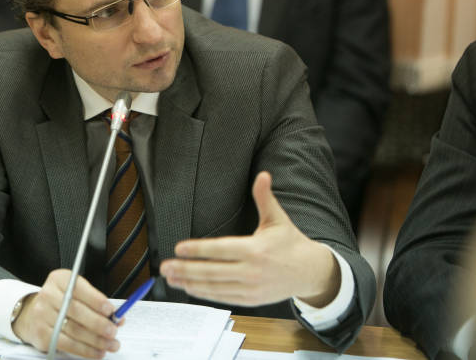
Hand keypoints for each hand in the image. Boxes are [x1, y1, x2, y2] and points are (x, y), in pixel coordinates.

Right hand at [13, 269, 119, 358]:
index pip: (79, 289)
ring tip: (111, 345)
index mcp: (59, 279)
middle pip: (77, 311)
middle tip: (113, 332)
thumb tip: (118, 318)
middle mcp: (48, 295)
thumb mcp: (76, 293)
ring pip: (74, 330)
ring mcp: (42, 315)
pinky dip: (85, 350)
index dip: (96, 301)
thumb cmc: (61, 302)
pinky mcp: (41, 334)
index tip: (111, 311)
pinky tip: (97, 352)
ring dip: (96, 340)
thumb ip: (96, 302)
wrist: (32, 314)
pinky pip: (67, 344)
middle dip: (99, 324)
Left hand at [159, 171, 339, 306]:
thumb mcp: (278, 218)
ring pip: (215, 287)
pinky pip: (223, 298)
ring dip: (190, 283)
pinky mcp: (251, 300)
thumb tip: (263, 175)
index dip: (198, 249)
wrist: (309, 271)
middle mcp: (252, 271)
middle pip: (213, 271)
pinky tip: (189, 288)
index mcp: (256, 249)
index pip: (221, 250)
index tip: (178, 249)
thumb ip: (265, 197)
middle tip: (165, 267)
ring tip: (171, 277)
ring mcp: (251, 288)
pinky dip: (204, 294)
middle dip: (186, 270)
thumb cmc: (290, 242)